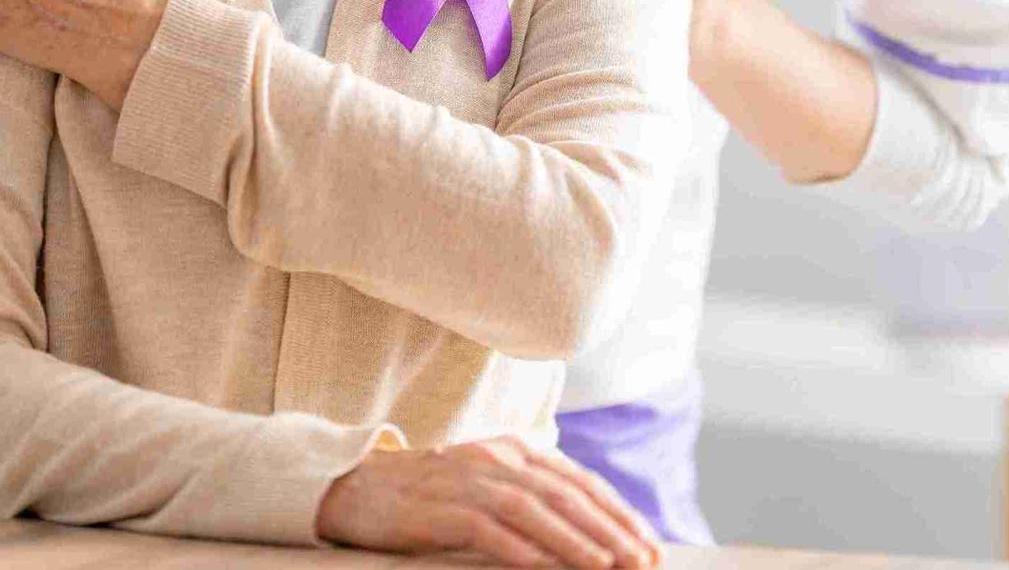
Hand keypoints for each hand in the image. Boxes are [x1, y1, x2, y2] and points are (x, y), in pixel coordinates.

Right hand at [315, 435, 663, 568]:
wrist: (358, 488)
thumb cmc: (432, 496)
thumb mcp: (489, 484)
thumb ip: (532, 495)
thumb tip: (590, 531)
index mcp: (515, 449)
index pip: (579, 481)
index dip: (619, 513)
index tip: (649, 544)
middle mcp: (496, 458)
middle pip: (564, 494)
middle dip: (609, 530)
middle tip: (642, 561)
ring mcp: (466, 480)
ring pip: (533, 510)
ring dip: (574, 540)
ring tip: (607, 567)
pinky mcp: (438, 508)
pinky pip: (486, 529)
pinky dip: (519, 549)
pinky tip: (544, 568)